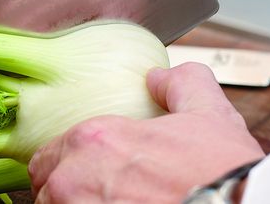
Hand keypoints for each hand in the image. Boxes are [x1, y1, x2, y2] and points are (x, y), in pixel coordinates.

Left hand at [28, 63, 264, 202]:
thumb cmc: (221, 175)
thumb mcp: (209, 115)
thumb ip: (181, 85)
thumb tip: (160, 77)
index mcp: (94, 141)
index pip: (48, 156)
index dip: (68, 166)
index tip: (89, 176)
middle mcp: (73, 181)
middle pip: (47, 191)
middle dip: (67, 193)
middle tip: (103, 196)